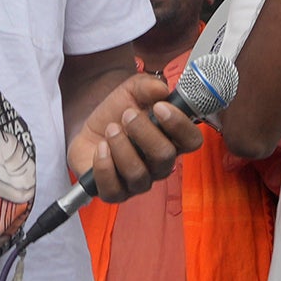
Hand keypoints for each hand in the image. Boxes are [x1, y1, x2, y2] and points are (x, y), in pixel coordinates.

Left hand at [66, 68, 194, 205]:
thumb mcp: (131, 91)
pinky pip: (114, 189)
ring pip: (138, 174)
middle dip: (144, 132)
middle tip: (127, 115)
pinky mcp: (115, 193)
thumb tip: (161, 89)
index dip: (180, 125)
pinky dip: (104, 166)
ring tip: (110, 129)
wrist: (89, 130)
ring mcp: (139, 182)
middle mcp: (160, 165)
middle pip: (165, 157)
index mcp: (172, 140)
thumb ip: (148, 86)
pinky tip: (100, 149)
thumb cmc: (117, 114)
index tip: (160, 107)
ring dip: (122, 146)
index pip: (192, 141)